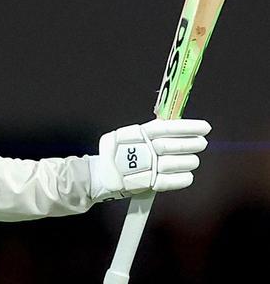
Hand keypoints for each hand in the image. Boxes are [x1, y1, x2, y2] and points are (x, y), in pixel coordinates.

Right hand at [92, 118, 210, 200]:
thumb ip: (149, 129)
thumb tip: (171, 122)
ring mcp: (145, 168)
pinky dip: (182, 179)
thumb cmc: (117, 153)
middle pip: (173, 146)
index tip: (204, 127)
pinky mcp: (147, 185)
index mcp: (137, 134)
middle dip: (192, 144)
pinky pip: (171, 182)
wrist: (102, 175)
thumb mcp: (127, 134)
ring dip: (189, 162)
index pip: (166, 128)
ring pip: (176, 164)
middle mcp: (142, 150)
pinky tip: (187, 175)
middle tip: (202, 143)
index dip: (187, 127)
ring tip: (193, 159)